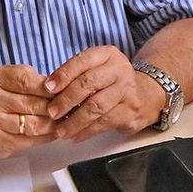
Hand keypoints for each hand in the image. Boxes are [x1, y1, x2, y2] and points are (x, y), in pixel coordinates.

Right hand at [0, 65, 56, 157]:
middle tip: (71, 108)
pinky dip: (46, 137)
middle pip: (36, 103)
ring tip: (64, 122)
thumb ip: (24, 79)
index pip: (29, 80)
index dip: (51, 87)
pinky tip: (52, 133)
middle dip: (57, 107)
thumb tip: (60, 86)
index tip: (64, 90)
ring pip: (36, 124)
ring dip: (54, 124)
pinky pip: (30, 140)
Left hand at [43, 47, 164, 140]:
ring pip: (97, 106)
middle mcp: (120, 70)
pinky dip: (87, 131)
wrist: (145, 94)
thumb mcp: (96, 68)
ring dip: (75, 121)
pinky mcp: (131, 111)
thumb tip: (48, 90)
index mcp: (108, 55)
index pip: (83, 61)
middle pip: (89, 84)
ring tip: (61, 130)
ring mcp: (128, 91)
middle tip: (52, 113)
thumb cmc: (110, 82)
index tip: (47, 88)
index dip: (63, 75)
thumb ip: (75, 75)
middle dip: (66, 100)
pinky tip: (75, 136)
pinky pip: (105, 123)